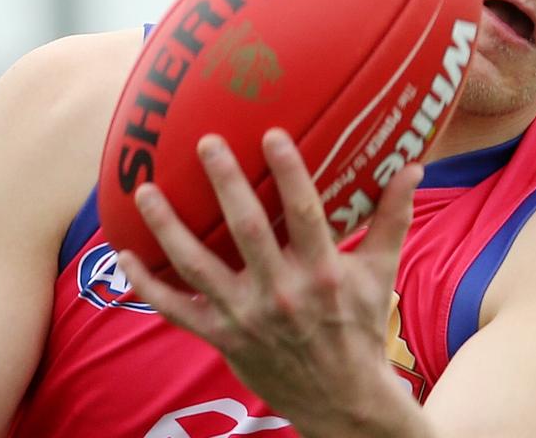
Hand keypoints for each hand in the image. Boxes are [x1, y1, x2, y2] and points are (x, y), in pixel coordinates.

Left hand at [119, 128, 425, 436]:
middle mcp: (283, 293)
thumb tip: (413, 166)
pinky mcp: (222, 338)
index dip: (288, 173)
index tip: (271, 134)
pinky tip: (122, 254)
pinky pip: (176, 310)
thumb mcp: (380, 273)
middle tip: (206, 142)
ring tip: (146, 191)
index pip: (306, 214)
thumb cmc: (360, 329)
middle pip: (247, 231)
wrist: (341, 402)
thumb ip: (392, 218)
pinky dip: (147, 285)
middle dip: (225, 184)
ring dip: (169, 228)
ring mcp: (247, 317)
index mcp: (324, 273)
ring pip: (199, 267)